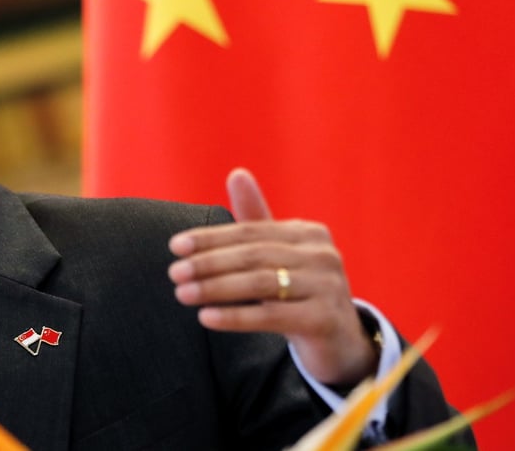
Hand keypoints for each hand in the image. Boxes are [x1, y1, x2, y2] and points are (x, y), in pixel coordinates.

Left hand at [167, 168, 376, 385]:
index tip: (175, 246)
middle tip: (174, 272)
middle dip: (209, 263)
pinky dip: (235, 317)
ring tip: (183, 294)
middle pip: (253, 256)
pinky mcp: (324, 320)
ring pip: (260, 284)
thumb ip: (256, 218)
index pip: (250, 232)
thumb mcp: (279, 254)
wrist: (339, 342)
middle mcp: (322, 255)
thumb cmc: (300, 291)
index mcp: (308, 233)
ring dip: (216, 288)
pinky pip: (272, 317)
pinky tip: (206, 318)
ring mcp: (328, 287)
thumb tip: (237, 173)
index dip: (211, 238)